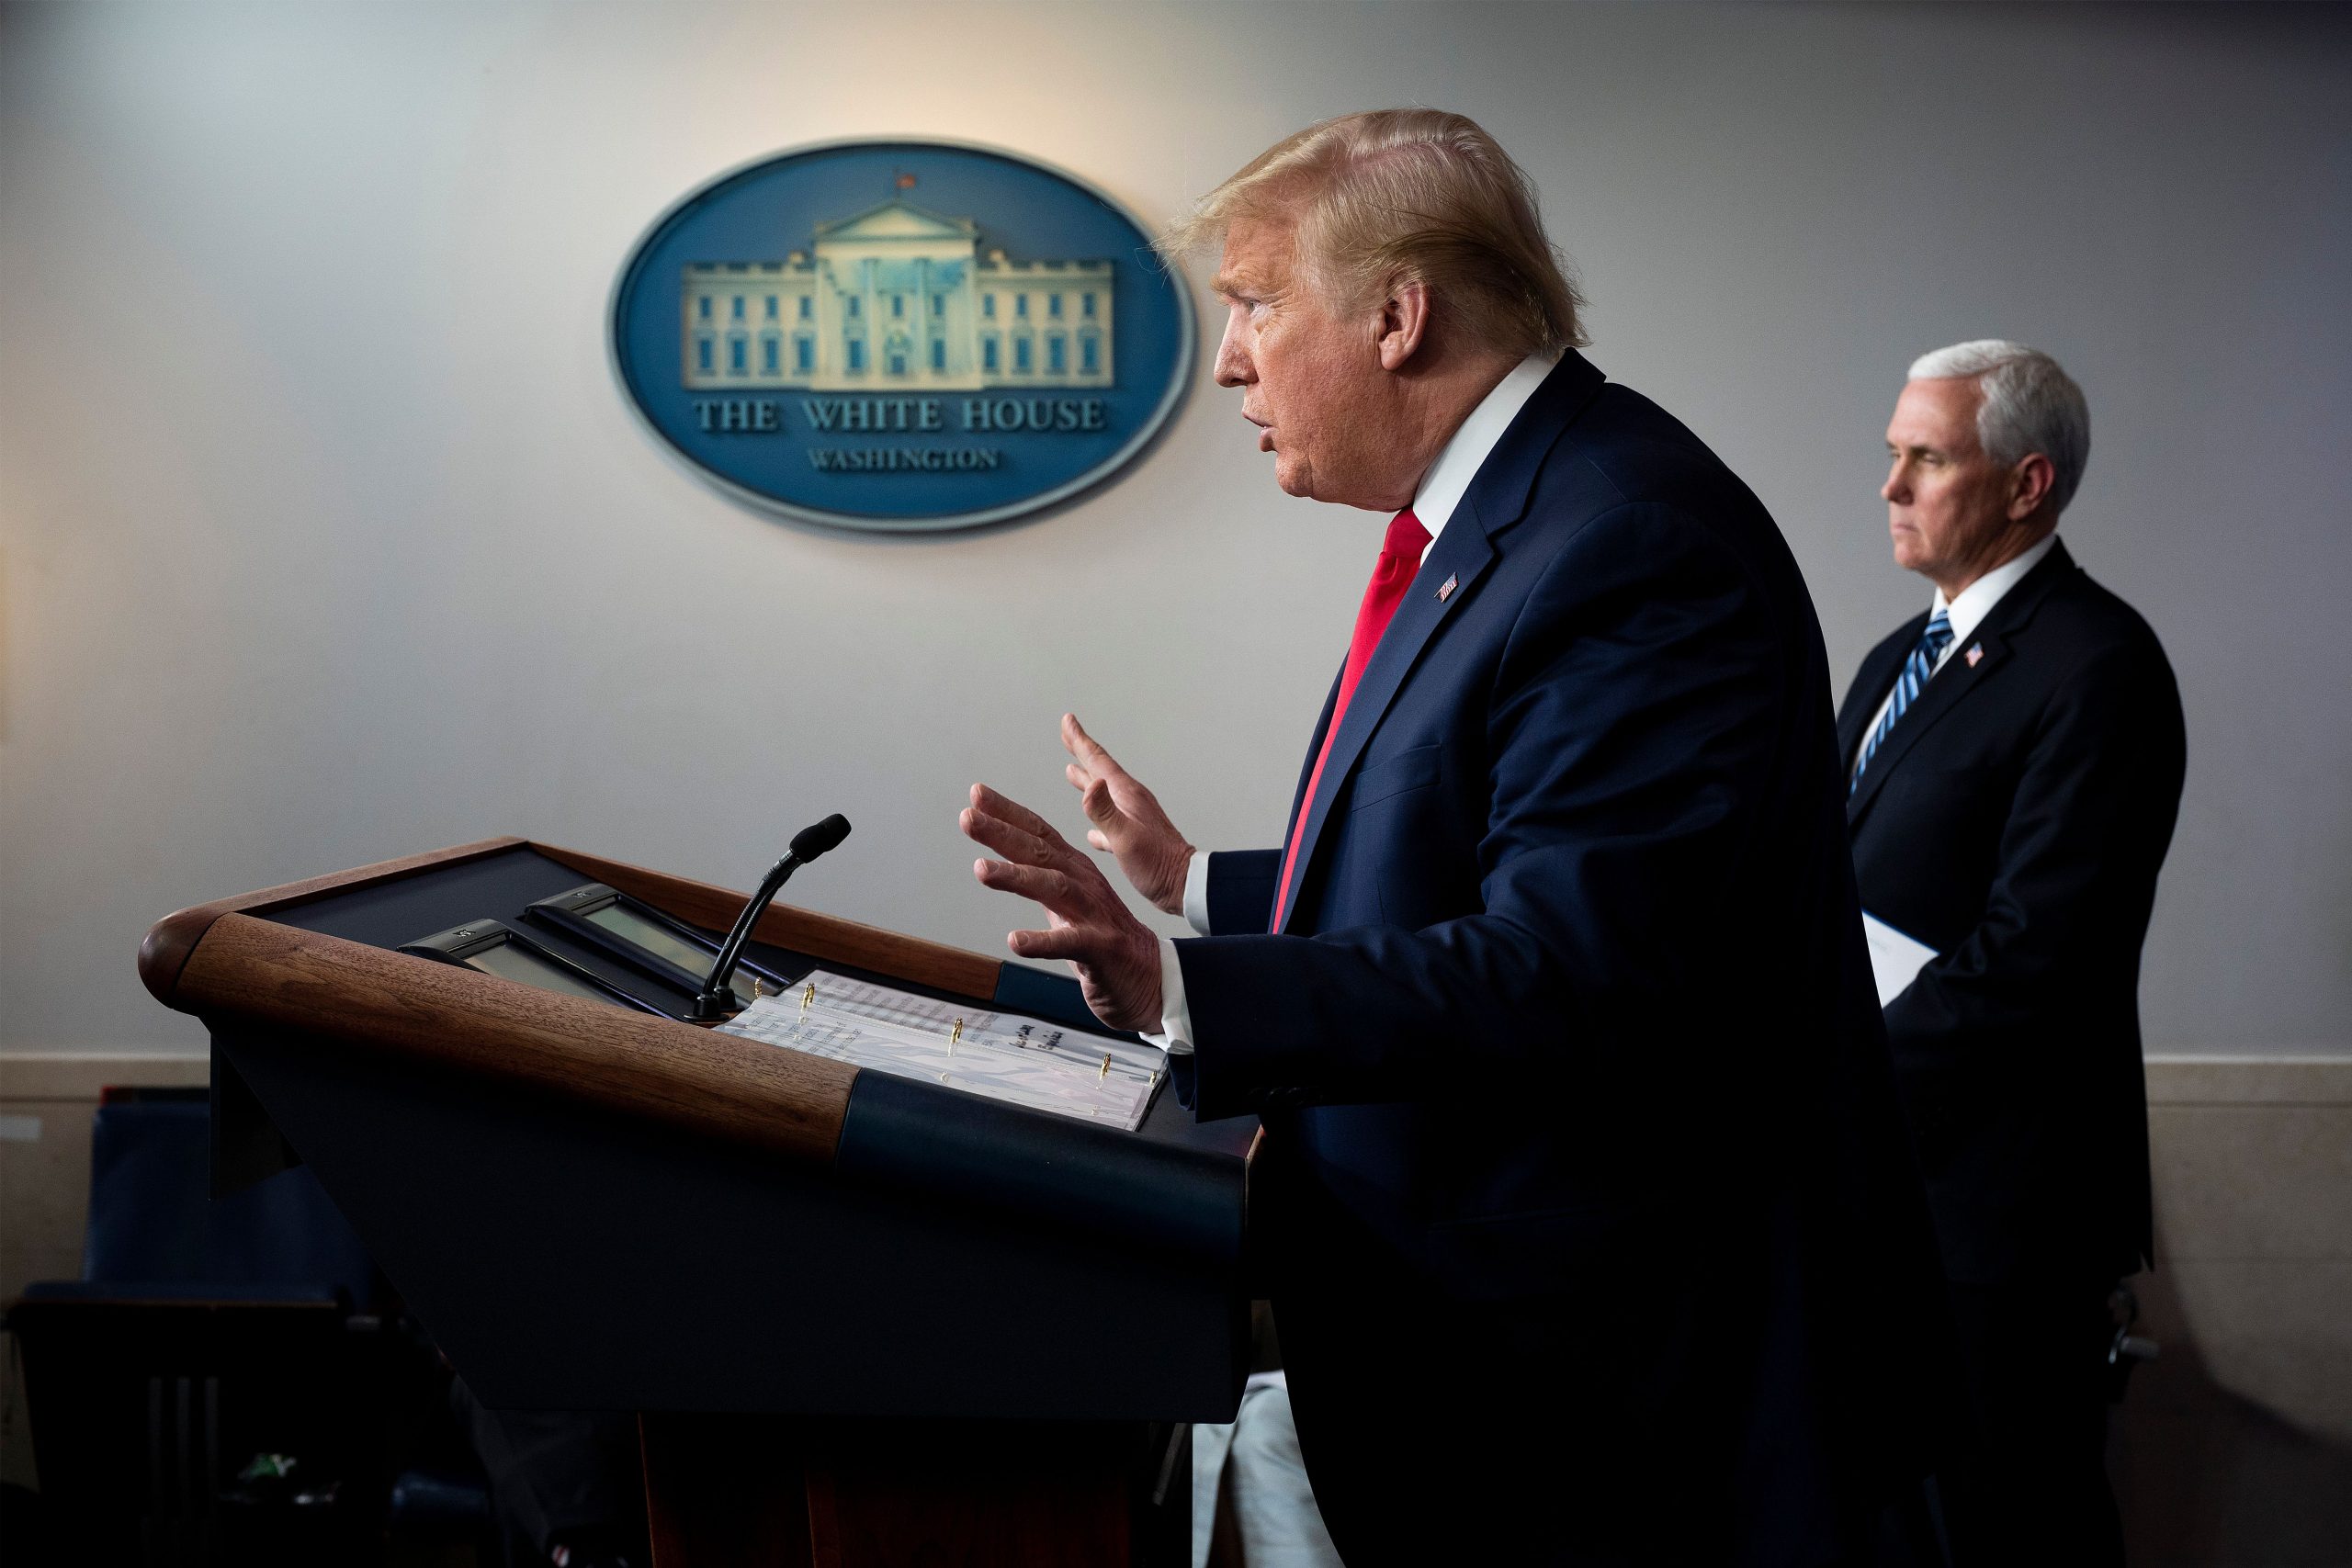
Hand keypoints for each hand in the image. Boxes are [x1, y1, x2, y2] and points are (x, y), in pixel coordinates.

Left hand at [961, 782, 1164, 1031]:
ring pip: (1053, 887)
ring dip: (1016, 876)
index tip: (976, 795)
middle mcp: (1083, 884)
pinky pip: (1069, 942)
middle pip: (1040, 852)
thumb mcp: (1066, 904)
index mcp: (1074, 871)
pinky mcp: (1100, 948)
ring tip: (981, 870)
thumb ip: (1039, 881)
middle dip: (1002, 832)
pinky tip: (1016, 941)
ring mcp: (1093, 914)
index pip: (1038, 834)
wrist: (1150, 977)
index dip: (1008, 813)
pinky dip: (1042, 941)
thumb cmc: (1103, 940)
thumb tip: (1002, 862)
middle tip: (967, 817)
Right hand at [1060, 713, 1195, 916]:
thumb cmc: (1158, 866)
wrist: (1185, 887)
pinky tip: (1092, 832)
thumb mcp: (1125, 838)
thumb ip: (1104, 812)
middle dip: (1081, 752)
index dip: (1079, 740)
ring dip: (1087, 781)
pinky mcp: (1135, 839)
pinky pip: (1109, 823)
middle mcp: (1129, 802)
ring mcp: (1133, 819)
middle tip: (1067, 733)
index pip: (1098, 761)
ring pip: (1104, 794)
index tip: (1067, 720)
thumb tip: (1089, 782)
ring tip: (1071, 771)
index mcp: (1126, 796)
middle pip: (1100, 770)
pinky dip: (1097, 820)